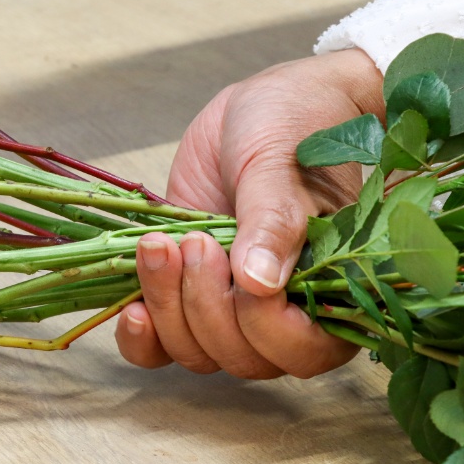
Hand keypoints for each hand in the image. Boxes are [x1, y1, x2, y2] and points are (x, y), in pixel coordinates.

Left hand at [115, 48, 384, 378]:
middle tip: (194, 241)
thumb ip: (274, 222)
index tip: (236, 265)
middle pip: (240, 357)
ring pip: (196, 352)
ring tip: (159, 246)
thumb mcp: (281, 163)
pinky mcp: (186, 295)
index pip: (301, 349)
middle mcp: (285, 314)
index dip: (265, 326)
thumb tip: (260, 284)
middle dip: (205, 305)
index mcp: (332, 290)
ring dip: (168, 307)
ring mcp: (232, 309)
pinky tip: (131, 307)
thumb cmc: (295, 125)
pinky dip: (142, 337)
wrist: (259, 107)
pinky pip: (160, 345)